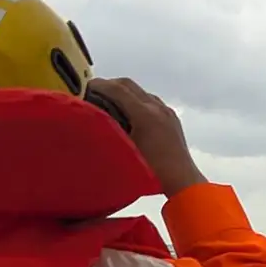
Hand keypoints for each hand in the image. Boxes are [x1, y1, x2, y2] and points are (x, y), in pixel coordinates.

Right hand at [88, 77, 206, 196]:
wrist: (182, 181)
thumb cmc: (151, 172)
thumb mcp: (124, 150)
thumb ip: (108, 131)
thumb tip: (91, 119)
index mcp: (145, 114)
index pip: (118, 89)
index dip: (98, 85)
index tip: (83, 87)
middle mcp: (157, 108)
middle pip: (129, 85)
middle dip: (109, 85)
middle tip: (92, 91)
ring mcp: (166, 111)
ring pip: (140, 92)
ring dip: (123, 93)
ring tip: (107, 102)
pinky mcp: (171, 118)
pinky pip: (150, 101)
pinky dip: (135, 101)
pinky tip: (127, 114)